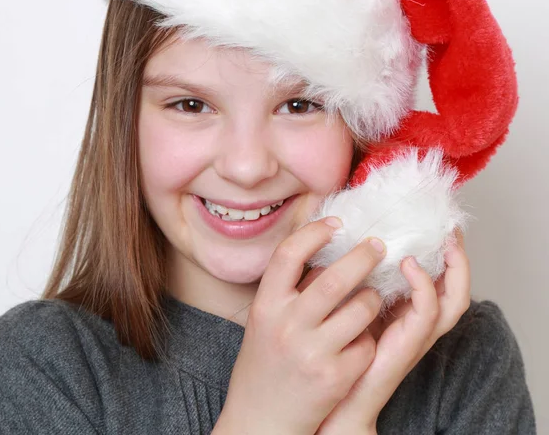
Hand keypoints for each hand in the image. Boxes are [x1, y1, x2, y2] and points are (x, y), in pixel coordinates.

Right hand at [219, 218, 385, 434]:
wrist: (260, 420)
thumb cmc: (265, 361)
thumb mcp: (265, 318)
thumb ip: (289, 288)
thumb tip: (325, 248)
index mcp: (265, 305)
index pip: (288, 254)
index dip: (315, 231)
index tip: (337, 223)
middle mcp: (286, 325)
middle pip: (335, 278)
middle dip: (364, 256)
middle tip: (378, 246)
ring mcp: (312, 353)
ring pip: (362, 307)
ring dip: (373, 296)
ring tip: (372, 294)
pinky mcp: (334, 378)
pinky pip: (367, 343)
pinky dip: (369, 336)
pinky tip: (362, 338)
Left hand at [301, 228, 470, 433]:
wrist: (330, 399)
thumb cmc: (331, 347)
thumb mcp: (341, 303)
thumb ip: (349, 276)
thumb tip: (339, 234)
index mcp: (404, 310)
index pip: (437, 278)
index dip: (444, 251)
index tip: (435, 221)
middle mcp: (415, 322)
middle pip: (455, 287)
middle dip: (458, 256)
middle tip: (450, 228)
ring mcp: (414, 335)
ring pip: (453, 300)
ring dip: (453, 268)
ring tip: (445, 242)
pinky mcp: (405, 345)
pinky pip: (427, 314)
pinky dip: (424, 287)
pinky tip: (409, 264)